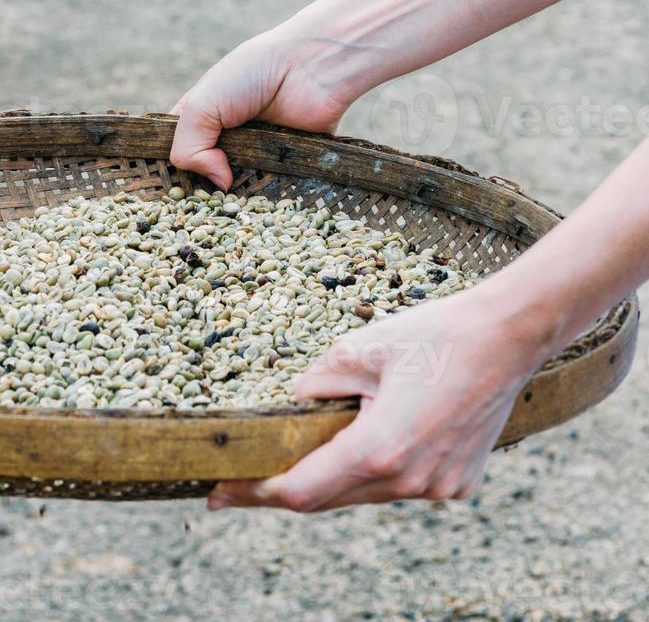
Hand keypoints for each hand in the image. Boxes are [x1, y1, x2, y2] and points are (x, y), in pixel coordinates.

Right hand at [170, 28, 351, 189]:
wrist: (311, 66)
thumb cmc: (253, 72)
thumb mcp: (202, 104)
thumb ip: (189, 146)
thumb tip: (219, 184)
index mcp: (202, 119)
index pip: (178, 154)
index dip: (176, 174)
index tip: (173, 195)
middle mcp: (229, 138)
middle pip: (210, 178)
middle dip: (209, 193)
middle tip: (209, 210)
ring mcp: (259, 152)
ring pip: (244, 188)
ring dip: (243, 198)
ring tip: (240, 207)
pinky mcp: (289, 163)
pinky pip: (277, 189)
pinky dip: (273, 196)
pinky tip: (268, 204)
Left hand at [207, 283, 536, 511]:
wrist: (508, 335)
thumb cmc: (435, 334)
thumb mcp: (361, 347)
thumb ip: (317, 383)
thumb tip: (294, 404)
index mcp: (381, 448)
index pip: (300, 490)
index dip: (254, 494)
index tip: (219, 493)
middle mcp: (410, 481)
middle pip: (328, 499)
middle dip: (284, 490)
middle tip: (243, 482)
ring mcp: (438, 487)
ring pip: (365, 495)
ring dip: (334, 479)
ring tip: (310, 450)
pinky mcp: (458, 483)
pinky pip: (401, 486)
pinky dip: (378, 471)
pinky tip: (375, 438)